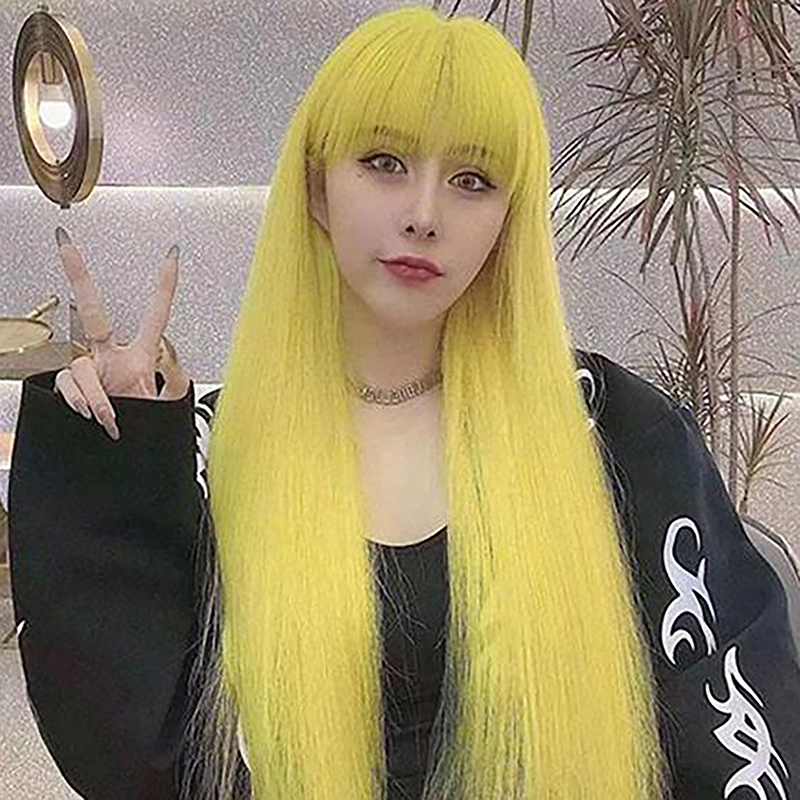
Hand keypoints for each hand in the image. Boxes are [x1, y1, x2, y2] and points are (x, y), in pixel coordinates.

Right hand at [53, 228, 190, 440]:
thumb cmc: (149, 429)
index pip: (156, 315)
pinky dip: (83, 401)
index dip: (164, 285)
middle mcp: (112, 357)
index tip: (171, 255)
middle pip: (93, 312)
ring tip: (109, 416)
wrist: (126, 458)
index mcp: (143, 357)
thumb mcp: (170, 407)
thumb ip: (176, 381)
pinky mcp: (73, 387)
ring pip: (81, 366)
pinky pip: (69, 384)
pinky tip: (94, 414)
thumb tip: (173, 359)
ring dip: (95, 394)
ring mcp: (91, 371)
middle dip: (78, 276)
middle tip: (66, 245)